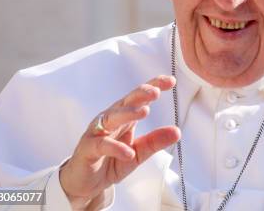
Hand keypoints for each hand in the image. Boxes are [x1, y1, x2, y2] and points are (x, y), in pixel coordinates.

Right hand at [59, 75, 179, 208]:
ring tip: (145, 111)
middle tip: (156, 91)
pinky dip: (116, 148)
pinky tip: (128, 152)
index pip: (140, 97)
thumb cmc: (112, 161)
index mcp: (125, 117)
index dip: (154, 86)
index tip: (171, 81)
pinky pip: (101, 145)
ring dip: (128, 113)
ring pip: (112, 118)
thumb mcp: (139, 152)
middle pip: (126, 102)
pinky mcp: (87, 149)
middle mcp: (111, 119)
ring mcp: (97, 132)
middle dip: (141, 94)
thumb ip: (155, 141)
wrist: (86, 182)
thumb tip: (177, 131)